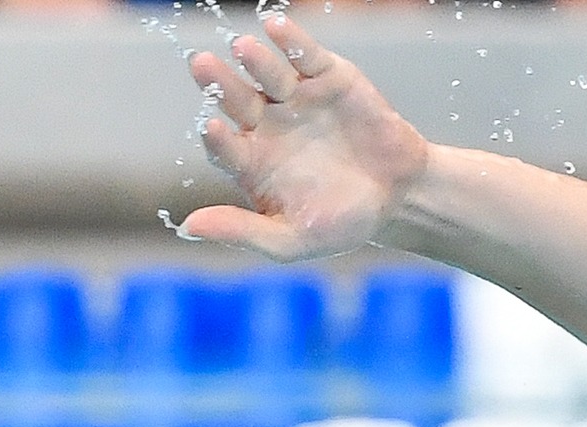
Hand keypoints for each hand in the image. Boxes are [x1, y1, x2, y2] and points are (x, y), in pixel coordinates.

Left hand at [182, 16, 430, 261]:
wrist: (399, 197)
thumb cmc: (341, 224)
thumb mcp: (290, 240)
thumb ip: (242, 231)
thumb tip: (187, 228)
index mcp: (251, 162)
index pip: (224, 146)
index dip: (218, 138)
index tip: (211, 128)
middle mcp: (266, 125)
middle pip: (235, 100)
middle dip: (219, 83)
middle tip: (201, 66)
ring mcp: (295, 99)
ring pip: (268, 74)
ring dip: (255, 60)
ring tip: (243, 48)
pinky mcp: (327, 77)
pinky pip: (304, 55)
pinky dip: (292, 40)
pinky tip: (276, 27)